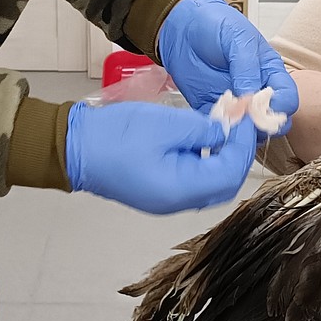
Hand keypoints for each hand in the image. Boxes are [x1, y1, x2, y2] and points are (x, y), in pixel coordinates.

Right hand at [65, 100, 257, 213]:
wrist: (74, 149)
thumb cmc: (116, 136)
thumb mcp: (166, 124)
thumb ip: (202, 130)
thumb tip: (225, 132)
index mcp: (181, 189)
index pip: (230, 172)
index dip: (243, 145)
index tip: (246, 118)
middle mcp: (178, 202)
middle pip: (225, 184)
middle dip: (238, 154)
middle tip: (239, 124)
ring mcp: (167, 200)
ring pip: (210, 183)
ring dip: (222, 157)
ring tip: (224, 127)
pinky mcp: (158, 191)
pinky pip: (193, 181)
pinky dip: (205, 161)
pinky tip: (202, 138)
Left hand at [157, 0, 298, 135]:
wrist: (181, 24)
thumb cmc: (215, 23)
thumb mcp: (238, 38)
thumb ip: (247, 68)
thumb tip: (251, 99)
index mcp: (270, 72)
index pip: (288, 98)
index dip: (280, 107)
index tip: (263, 108)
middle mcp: (256, 91)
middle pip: (272, 120)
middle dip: (262, 126)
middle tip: (245, 120)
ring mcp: (235, 102)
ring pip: (247, 130)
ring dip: (240, 131)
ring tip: (227, 121)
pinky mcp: (212, 109)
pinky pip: (220, 128)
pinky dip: (218, 131)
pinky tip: (212, 123)